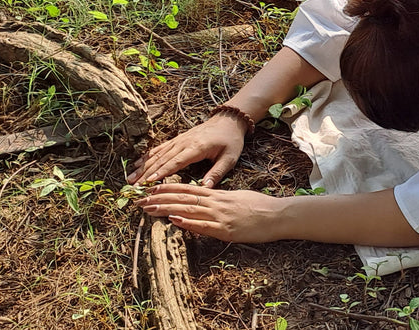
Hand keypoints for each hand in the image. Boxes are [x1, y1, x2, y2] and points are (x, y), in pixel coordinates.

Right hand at [128, 113, 246, 187]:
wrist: (228, 120)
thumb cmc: (230, 140)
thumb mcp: (229, 158)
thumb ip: (217, 173)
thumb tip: (205, 188)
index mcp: (196, 148)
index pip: (176, 162)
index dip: (161, 172)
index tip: (148, 183)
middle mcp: (184, 143)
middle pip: (162, 159)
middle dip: (146, 173)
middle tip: (132, 186)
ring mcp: (179, 140)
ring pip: (157, 154)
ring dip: (143, 166)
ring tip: (130, 177)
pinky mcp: (177, 139)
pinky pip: (160, 148)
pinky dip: (147, 156)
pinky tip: (137, 163)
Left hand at [135, 183, 291, 242]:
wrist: (278, 215)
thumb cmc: (261, 206)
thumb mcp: (237, 197)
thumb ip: (220, 198)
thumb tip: (207, 198)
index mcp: (218, 195)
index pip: (187, 189)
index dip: (167, 188)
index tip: (150, 188)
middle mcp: (216, 203)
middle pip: (182, 198)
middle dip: (159, 199)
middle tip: (139, 200)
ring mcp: (220, 216)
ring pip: (188, 210)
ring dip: (167, 209)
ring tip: (148, 209)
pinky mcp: (226, 230)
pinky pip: (203, 226)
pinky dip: (188, 223)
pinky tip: (174, 221)